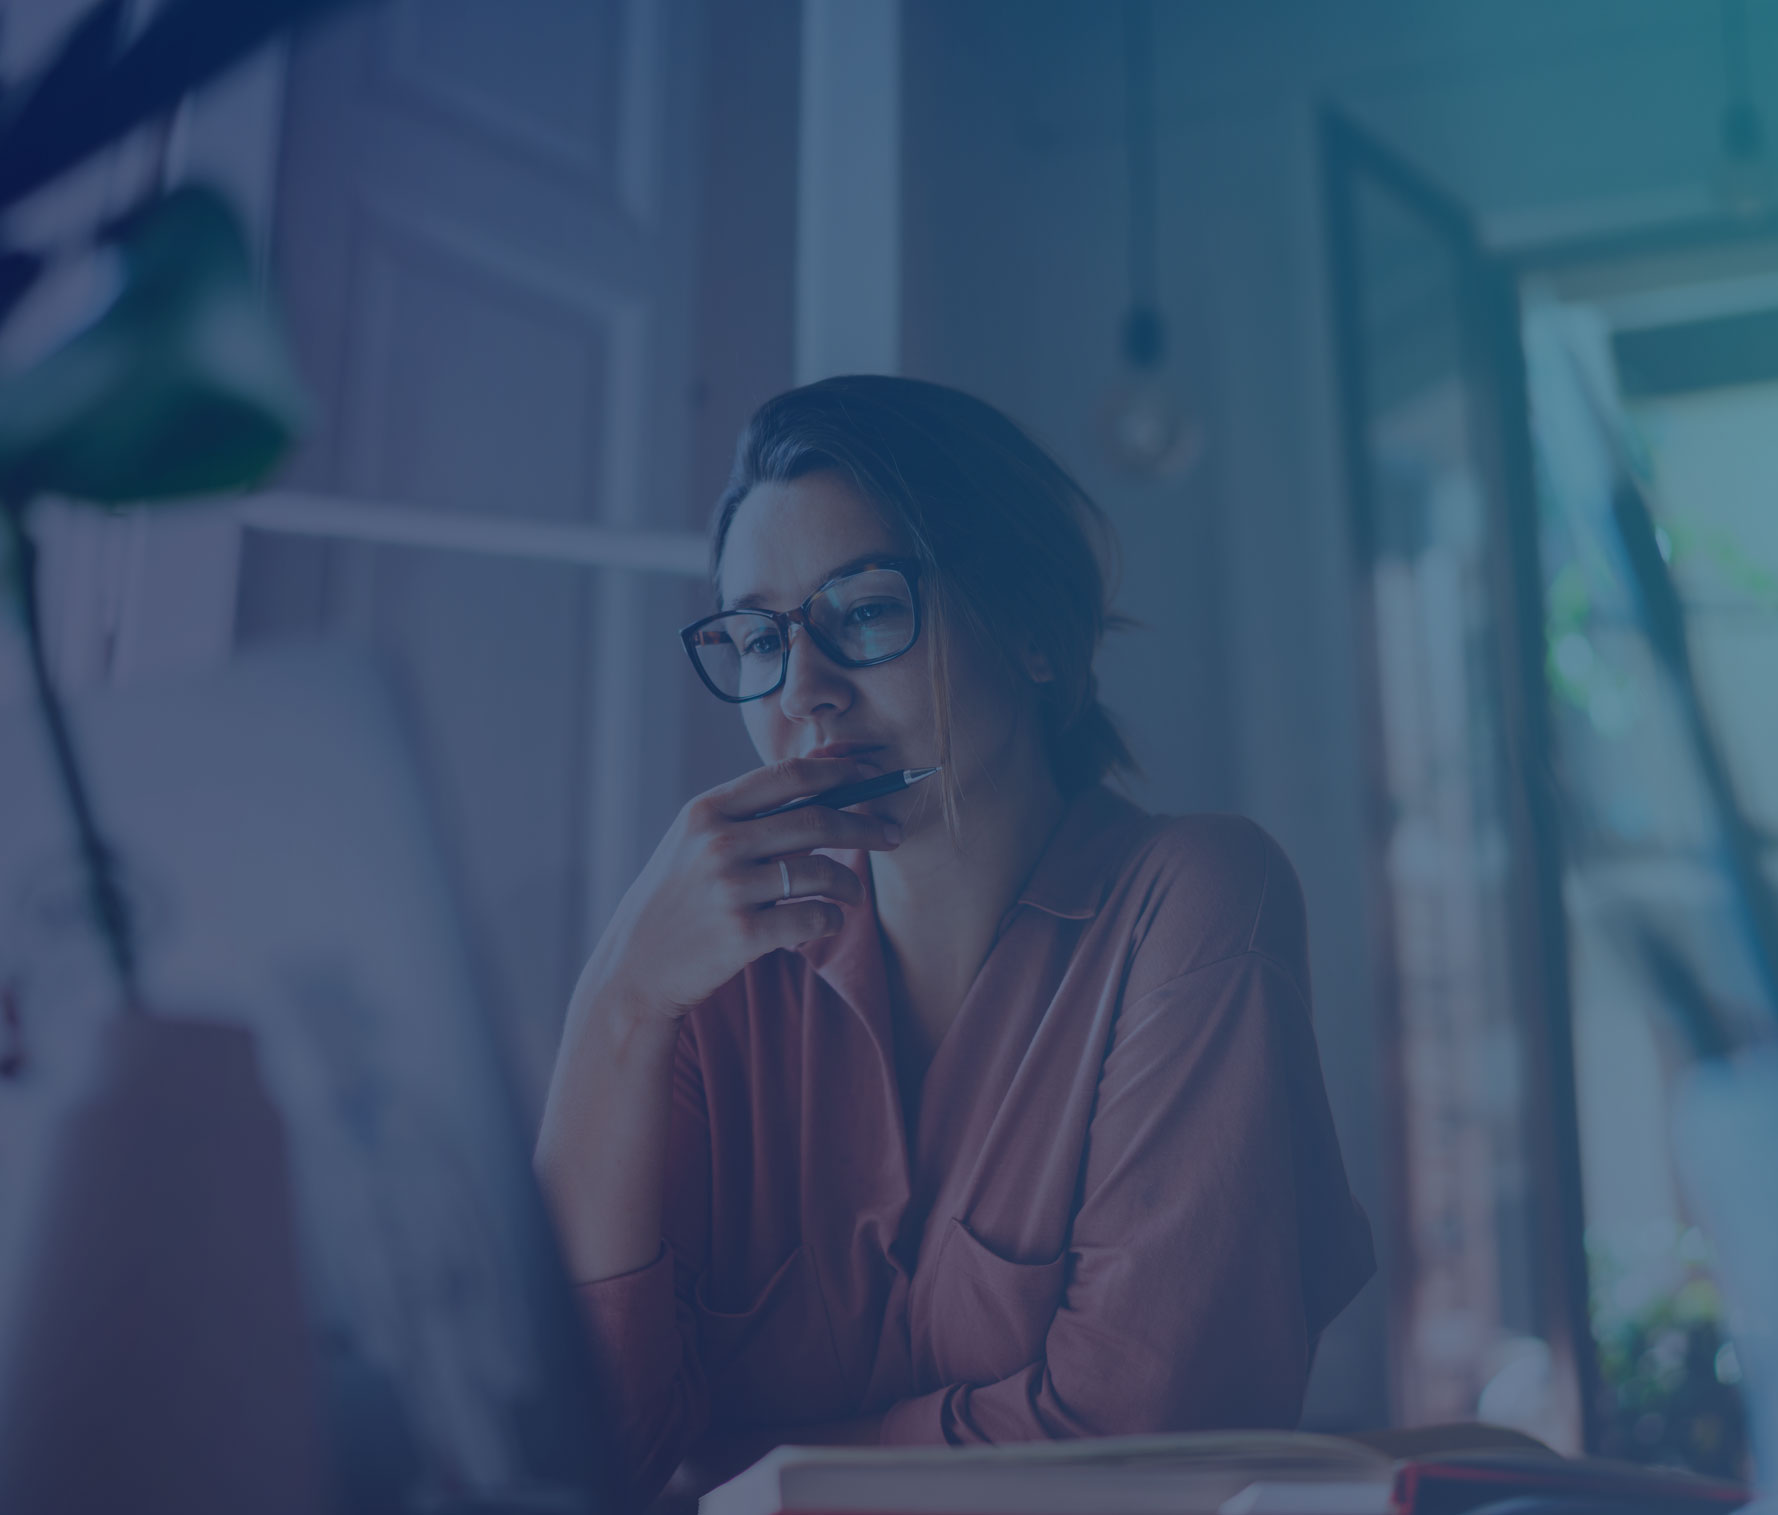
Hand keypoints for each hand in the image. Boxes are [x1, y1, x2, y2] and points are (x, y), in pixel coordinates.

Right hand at [573, 756, 901, 1028]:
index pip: (788, 775)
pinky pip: (814, 918)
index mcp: (707, 810)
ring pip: (822, 872)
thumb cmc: (677, 899)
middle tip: (893, 833)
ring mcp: (729, 888)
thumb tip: (824, 773)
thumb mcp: (695, 842)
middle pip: (817, 820)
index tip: (871, 773)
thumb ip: (749, 812)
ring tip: (854, 894)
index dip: (839, 770)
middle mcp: (718, 842)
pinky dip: (831, 919)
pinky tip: (826, 921)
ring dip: (851, 884)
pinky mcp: (742, 934)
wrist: (634, 967)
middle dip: (866, 825)